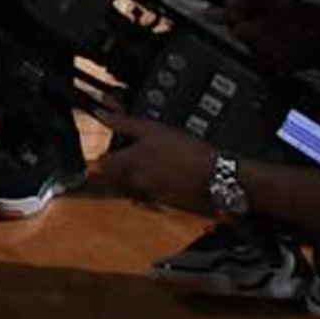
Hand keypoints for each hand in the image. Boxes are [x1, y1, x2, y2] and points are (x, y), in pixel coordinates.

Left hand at [89, 110, 218, 213]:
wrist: (219, 177)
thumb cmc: (188, 152)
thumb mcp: (153, 129)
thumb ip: (123, 123)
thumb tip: (100, 114)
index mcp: (130, 164)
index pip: (103, 164)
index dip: (107, 155)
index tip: (116, 148)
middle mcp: (136, 183)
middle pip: (117, 176)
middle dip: (123, 167)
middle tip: (140, 154)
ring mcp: (152, 195)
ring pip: (136, 186)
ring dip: (142, 176)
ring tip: (161, 163)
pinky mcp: (168, 204)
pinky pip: (154, 195)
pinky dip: (158, 186)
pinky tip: (173, 175)